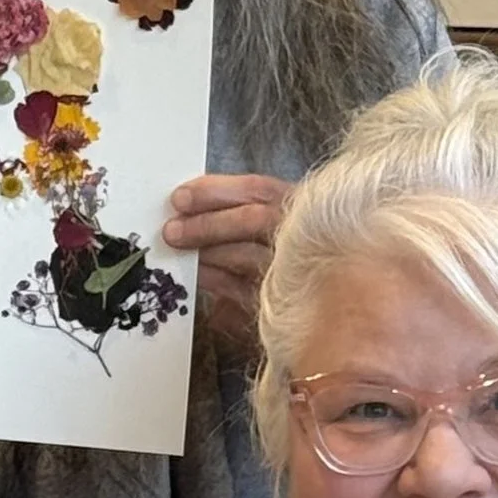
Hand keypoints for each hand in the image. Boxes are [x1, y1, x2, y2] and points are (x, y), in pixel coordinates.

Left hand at [161, 173, 289, 349]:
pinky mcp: (284, 305)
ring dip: (208, 254)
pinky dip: (217, 282)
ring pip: (247, 257)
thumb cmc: (289, 256)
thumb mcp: (272, 227)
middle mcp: (304, 234)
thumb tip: (187, 208)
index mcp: (303, 205)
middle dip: (206, 224)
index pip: (256, 189)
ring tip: (179, 254)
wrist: (326, 308)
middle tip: (172, 231)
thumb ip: (237, 214)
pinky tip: (199, 278)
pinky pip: (243, 293)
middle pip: (253, 220)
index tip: (179, 197)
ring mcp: (297, 270)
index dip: (214, 190)